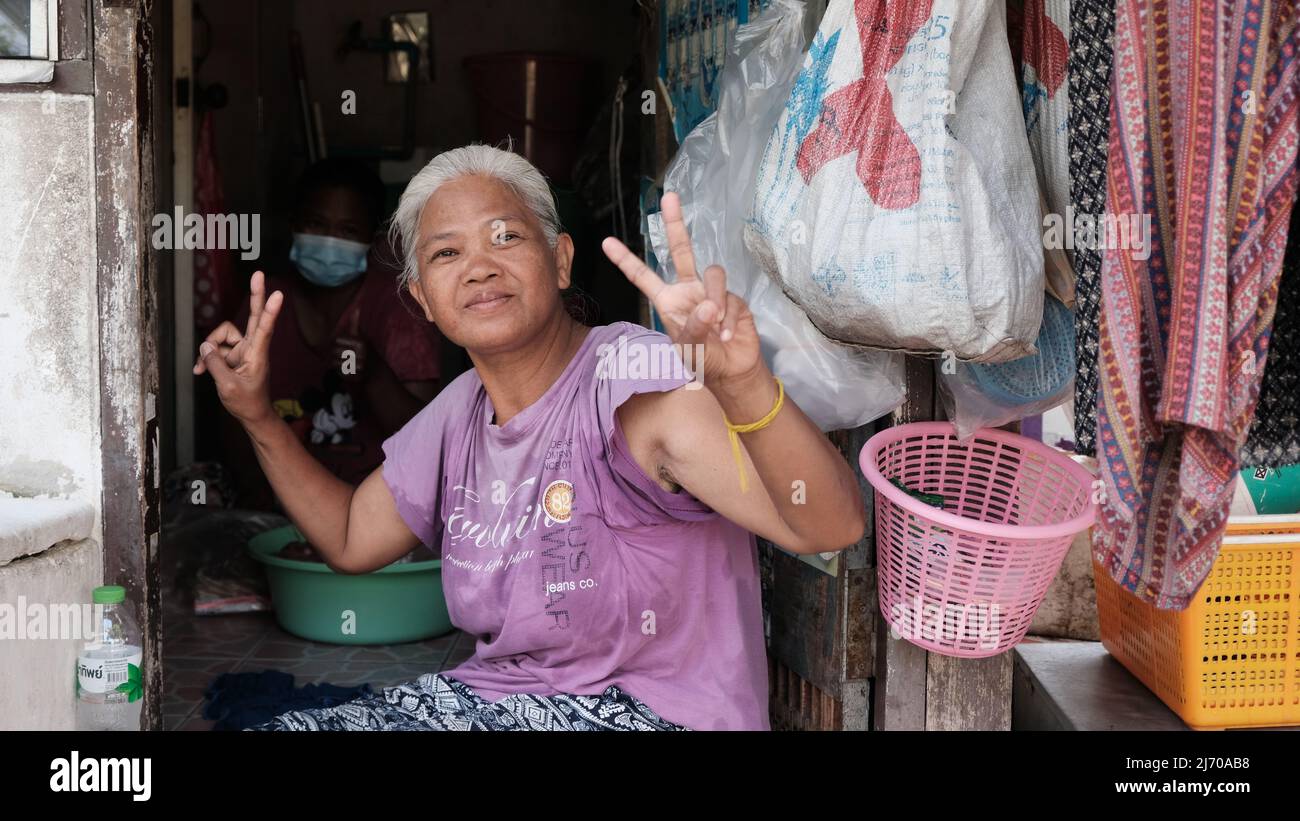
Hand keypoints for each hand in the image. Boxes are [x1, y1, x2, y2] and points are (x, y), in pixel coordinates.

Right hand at [193, 271, 284, 425]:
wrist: (252, 414)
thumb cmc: (246, 402)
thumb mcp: (227, 386)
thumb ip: (215, 364)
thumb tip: (206, 347)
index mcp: (257, 354)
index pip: (264, 328)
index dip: (269, 311)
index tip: (278, 295)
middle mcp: (252, 348)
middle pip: (252, 316)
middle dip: (255, 295)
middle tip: (259, 274)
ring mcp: (243, 350)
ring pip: (221, 337)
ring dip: (209, 350)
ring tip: (204, 368)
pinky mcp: (234, 355)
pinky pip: (215, 349)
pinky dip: (206, 358)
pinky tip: (200, 371)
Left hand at [601, 192, 763, 387]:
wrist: (733, 370)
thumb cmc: (703, 360)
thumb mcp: (689, 349)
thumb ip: (694, 328)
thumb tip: (709, 306)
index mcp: (667, 301)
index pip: (643, 277)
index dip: (625, 260)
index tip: (606, 242)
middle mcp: (688, 290)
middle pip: (681, 250)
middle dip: (675, 223)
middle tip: (668, 197)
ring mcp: (711, 291)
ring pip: (712, 274)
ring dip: (715, 300)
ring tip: (716, 327)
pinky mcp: (734, 297)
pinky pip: (730, 297)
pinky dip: (729, 317)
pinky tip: (726, 335)